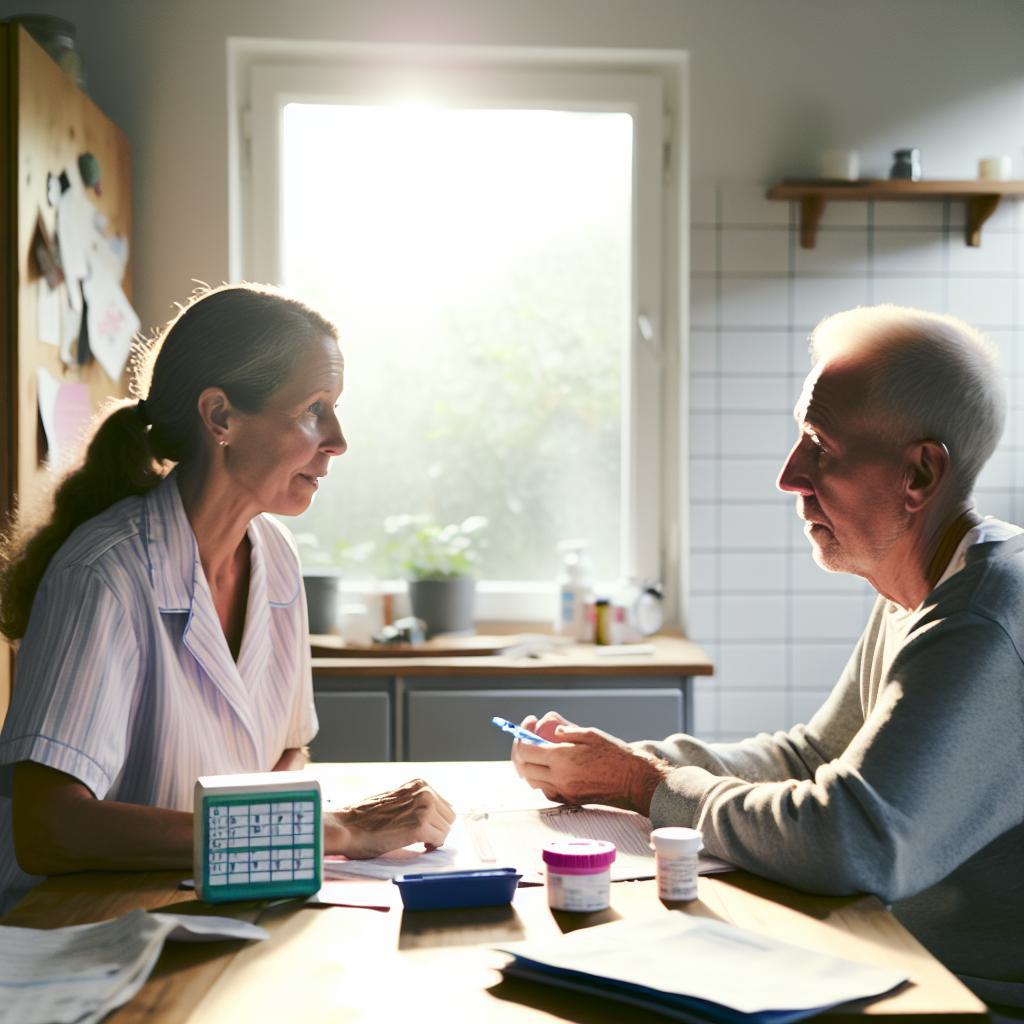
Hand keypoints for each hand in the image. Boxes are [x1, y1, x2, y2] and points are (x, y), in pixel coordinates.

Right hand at [326, 778, 455, 858]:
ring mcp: (423, 807)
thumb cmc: (365, 818)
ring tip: (419, 842)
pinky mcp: (419, 826)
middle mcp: (424, 791)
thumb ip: (415, 803)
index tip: (427, 829)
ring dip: (435, 838)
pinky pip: (439, 840)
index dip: (436, 821)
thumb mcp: (396, 799)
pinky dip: (432, 847)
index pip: (444, 805)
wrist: (346, 826)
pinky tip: (419, 847)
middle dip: (438, 829)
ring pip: (446, 829)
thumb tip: (435, 816)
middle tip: (424, 839)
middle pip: (449, 816)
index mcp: (419, 783)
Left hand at [511, 711, 669, 814]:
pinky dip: (541, 779)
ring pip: (532, 782)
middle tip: (527, 739)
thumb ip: (567, 731)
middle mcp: (560, 778)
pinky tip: (550, 768)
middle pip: (524, 768)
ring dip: (529, 766)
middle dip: (520, 752)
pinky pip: (546, 791)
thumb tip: (553, 730)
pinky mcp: (570, 800)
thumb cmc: (616, 754)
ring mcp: (564, 792)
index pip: (526, 750)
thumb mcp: (592, 734)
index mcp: (562, 758)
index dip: (520, 736)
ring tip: (537, 752)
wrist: (634, 781)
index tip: (526, 726)